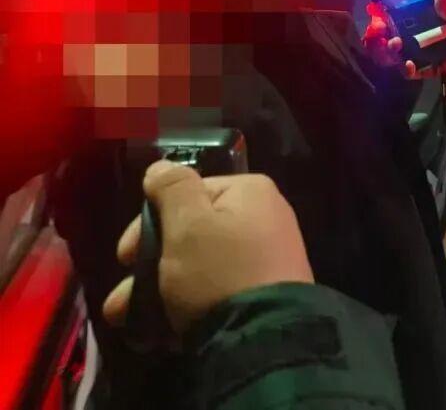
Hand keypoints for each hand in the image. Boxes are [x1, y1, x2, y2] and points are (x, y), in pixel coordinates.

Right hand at [103, 160, 313, 334]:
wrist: (264, 339)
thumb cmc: (220, 272)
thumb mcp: (188, 224)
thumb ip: (172, 189)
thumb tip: (161, 166)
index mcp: (250, 193)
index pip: (188, 194)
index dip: (149, 222)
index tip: (125, 254)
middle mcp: (263, 219)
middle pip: (190, 233)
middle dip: (147, 265)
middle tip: (121, 297)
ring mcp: (265, 259)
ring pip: (196, 267)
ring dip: (155, 291)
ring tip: (126, 318)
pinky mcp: (261, 294)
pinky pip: (214, 291)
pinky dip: (184, 305)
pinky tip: (158, 331)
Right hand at [362, 0, 445, 81]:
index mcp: (424, 19)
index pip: (400, 13)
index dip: (386, 11)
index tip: (379, 8)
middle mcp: (417, 34)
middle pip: (392, 32)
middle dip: (381, 30)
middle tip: (380, 27)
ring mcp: (419, 52)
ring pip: (396, 51)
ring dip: (390, 48)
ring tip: (394, 43)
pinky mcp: (424, 68)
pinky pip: (409, 71)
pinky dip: (406, 68)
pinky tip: (408, 64)